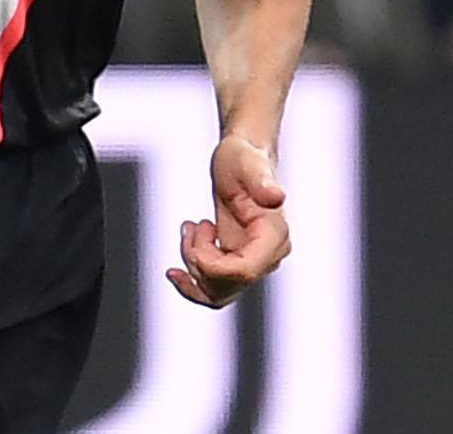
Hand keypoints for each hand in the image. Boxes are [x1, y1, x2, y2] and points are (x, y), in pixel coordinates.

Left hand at [168, 134, 291, 306]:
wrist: (239, 161)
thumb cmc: (243, 159)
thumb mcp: (247, 164)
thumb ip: (262, 181)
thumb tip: (277, 197)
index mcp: (275, 235)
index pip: (243, 273)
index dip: (211, 265)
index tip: (196, 234)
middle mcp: (270, 255)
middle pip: (226, 284)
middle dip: (198, 259)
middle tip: (193, 226)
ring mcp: (255, 264)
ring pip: (217, 292)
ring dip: (193, 266)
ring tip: (190, 231)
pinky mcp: (239, 266)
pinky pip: (215, 292)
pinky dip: (192, 284)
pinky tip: (175, 272)